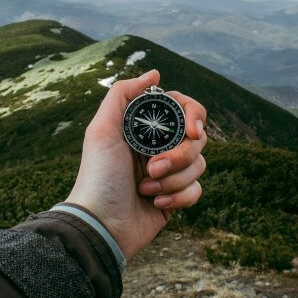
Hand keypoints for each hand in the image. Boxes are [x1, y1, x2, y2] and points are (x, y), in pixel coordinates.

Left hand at [66, 69, 207, 258]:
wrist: (101, 224)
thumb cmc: (98, 176)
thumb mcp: (102, 129)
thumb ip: (123, 94)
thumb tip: (155, 73)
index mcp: (144, 128)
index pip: (184, 110)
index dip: (194, 117)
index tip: (192, 131)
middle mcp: (159, 147)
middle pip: (197, 138)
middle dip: (178, 156)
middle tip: (153, 168)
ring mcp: (169, 173)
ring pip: (199, 165)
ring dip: (174, 180)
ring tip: (146, 189)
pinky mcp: (175, 198)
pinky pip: (197, 190)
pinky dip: (179, 198)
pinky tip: (156, 204)